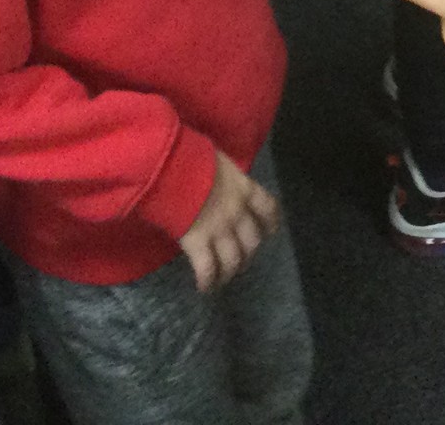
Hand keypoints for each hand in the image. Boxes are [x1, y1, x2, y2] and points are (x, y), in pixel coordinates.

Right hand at [178, 149, 280, 292]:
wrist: (173, 167)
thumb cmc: (192, 156)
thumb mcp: (218, 161)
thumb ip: (224, 176)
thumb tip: (217, 181)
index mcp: (244, 188)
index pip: (268, 208)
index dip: (271, 222)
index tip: (270, 232)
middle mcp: (237, 212)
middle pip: (252, 241)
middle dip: (248, 255)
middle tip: (240, 261)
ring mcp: (219, 230)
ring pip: (233, 261)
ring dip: (229, 272)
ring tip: (223, 279)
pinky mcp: (198, 244)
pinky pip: (207, 270)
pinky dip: (208, 281)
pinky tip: (204, 287)